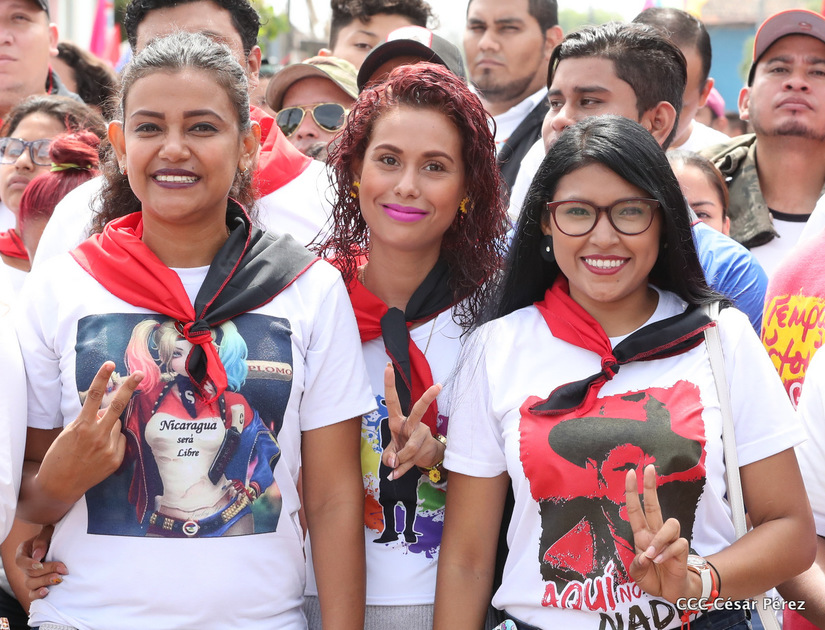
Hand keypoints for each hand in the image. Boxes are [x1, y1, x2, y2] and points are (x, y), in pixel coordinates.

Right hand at [14, 525, 64, 600]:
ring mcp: (30, 577)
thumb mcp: (47, 532)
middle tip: (63, 570)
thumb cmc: (51, 535)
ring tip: (59, 579)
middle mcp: (25, 567)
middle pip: (30, 574)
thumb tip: (37, 556)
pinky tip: (47, 591)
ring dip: (45, 582)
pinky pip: (33, 594)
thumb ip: (41, 541)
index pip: (21, 561)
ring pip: (31, 584)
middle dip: (47, 572)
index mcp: (23, 553)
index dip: (29, 564)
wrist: (59, 541)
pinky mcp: (37, 585)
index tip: (40, 564)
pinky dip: (38, 594)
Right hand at [35, 361, 142, 505]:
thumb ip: (87, 420)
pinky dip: (113, 441)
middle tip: (140, 374)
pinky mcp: (115, 459)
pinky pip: (120, 441)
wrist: (59, 486)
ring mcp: (109, 448)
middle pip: (118, 406)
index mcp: (82, 427)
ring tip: (93, 442)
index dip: (102, 378)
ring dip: (109, 426)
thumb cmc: (60, 457)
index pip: (94, 397)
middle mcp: (98, 436)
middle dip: (129, 388)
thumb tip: (104, 411)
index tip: (109, 363)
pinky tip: (99, 452)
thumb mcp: (69, 434)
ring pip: (117, 425)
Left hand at [381, 363, 442, 479]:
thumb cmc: (402, 449)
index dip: (390, 384)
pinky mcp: (426, 447)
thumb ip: (388, 457)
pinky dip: (401, 470)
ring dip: (400, 460)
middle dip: (428, 398)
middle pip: (418, 410)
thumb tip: (393, 462)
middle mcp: (411, 425)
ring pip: (410, 447)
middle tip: (438, 386)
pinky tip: (395, 475)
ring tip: (395, 467)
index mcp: (398, 421)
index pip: (393, 400)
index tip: (388, 366)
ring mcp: (421, 435)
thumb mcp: (390, 452)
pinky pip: (411, 461)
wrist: (422, 458)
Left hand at [625, 465, 691, 602]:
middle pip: (654, 504)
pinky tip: (661, 562)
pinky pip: (677, 544)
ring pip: (670, 523)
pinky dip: (667, 553)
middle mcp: (656, 533)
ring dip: (659, 539)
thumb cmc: (653, 578)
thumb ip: (637, 565)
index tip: (631, 473)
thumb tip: (644, 556)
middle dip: (650, 486)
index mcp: (642, 534)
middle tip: (649, 468)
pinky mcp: (681, 550)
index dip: (632, 491)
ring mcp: (670, 540)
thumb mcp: (637, 574)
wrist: (671, 593)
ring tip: (652, 556)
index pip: (636, 509)